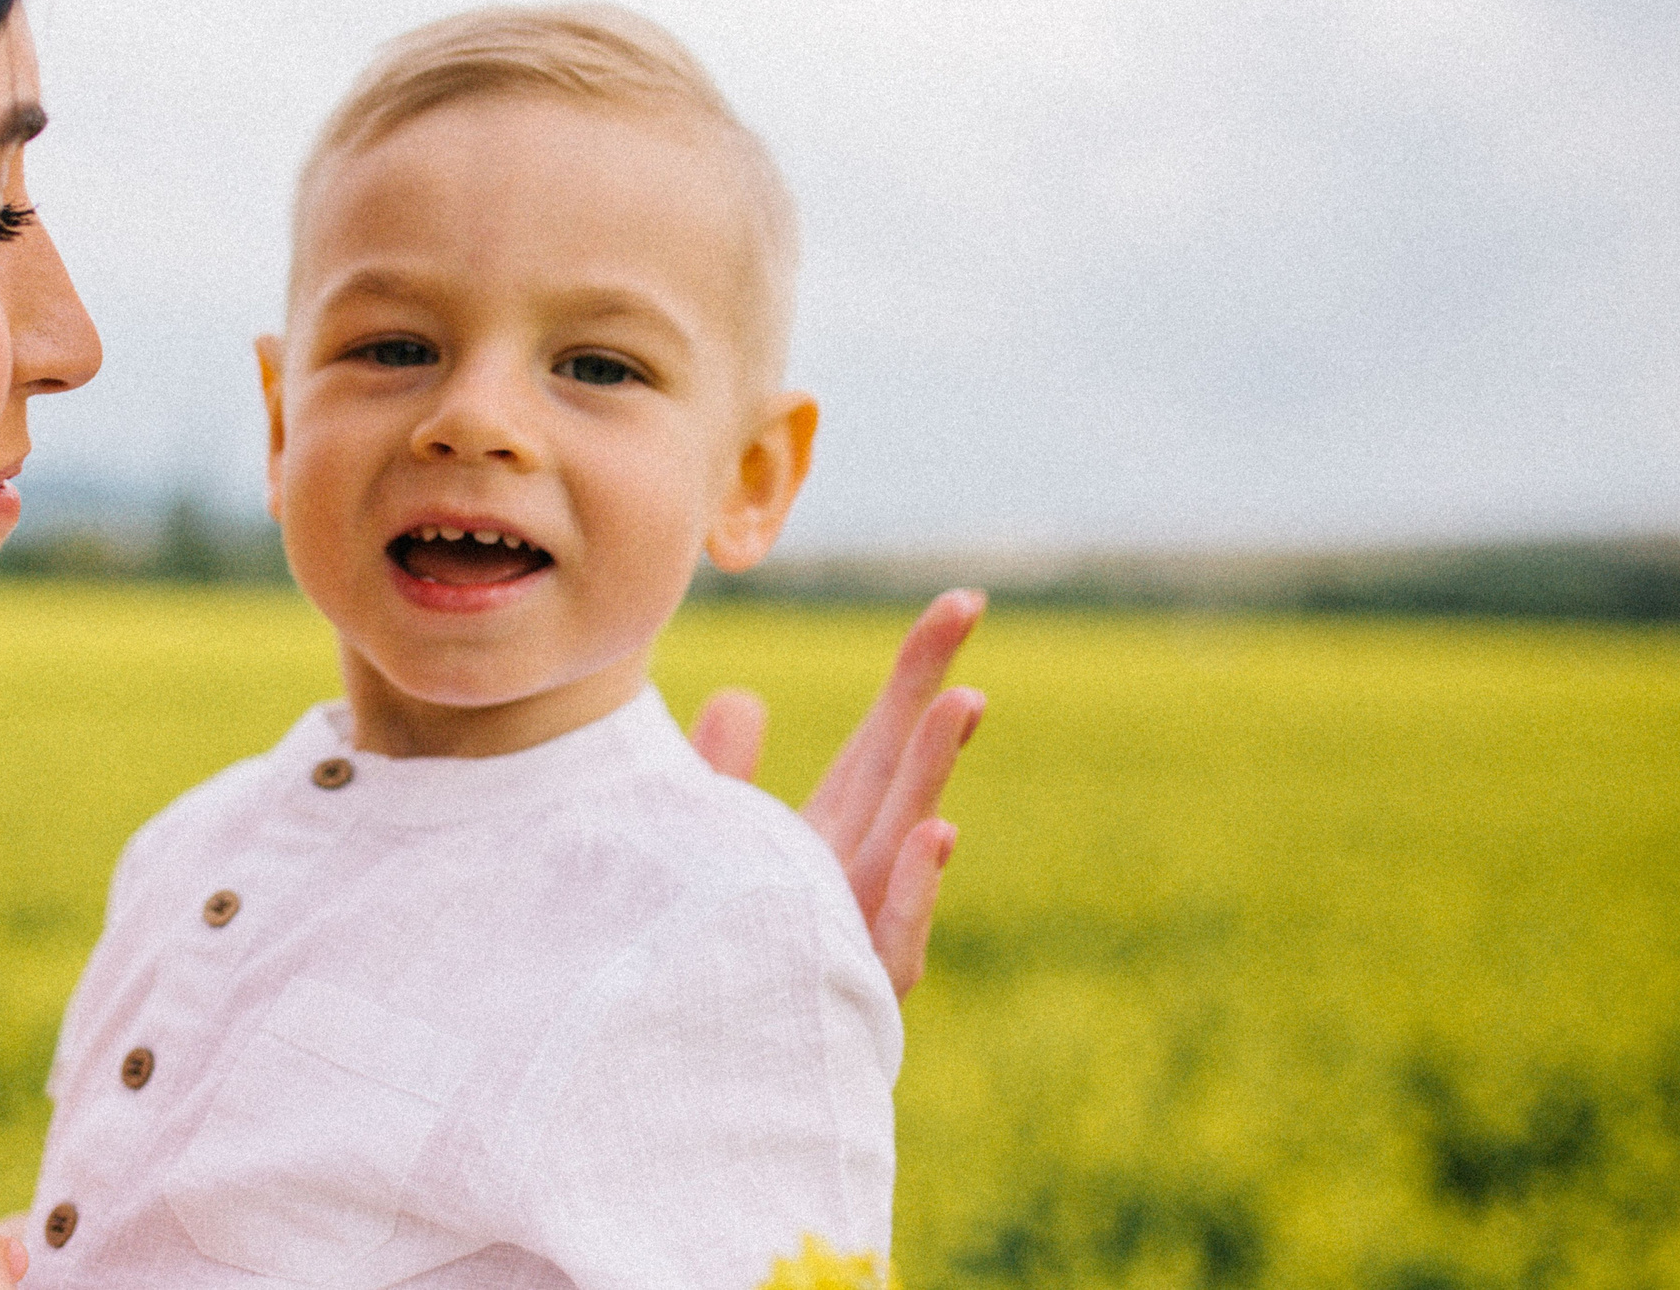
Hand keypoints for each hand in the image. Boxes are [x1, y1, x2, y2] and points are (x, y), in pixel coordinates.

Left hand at [690, 589, 985, 999]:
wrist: (714, 1075)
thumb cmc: (721, 956)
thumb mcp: (714, 849)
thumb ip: (724, 777)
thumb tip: (742, 695)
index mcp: (835, 834)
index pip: (881, 739)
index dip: (916, 673)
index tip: (958, 605)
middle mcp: (861, 872)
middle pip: (900, 769)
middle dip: (932, 692)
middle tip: (965, 609)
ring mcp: (864, 927)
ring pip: (906, 840)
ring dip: (933, 770)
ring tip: (963, 702)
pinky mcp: (857, 984)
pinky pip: (893, 934)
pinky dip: (914, 886)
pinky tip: (934, 832)